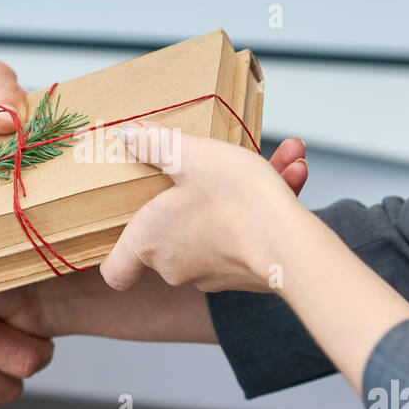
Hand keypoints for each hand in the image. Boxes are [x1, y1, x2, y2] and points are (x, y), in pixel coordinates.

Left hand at [101, 123, 307, 293]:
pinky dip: (263, 208)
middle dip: (191, 194)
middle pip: (170, 233)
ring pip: (215, 226)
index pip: (115, 270)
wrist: (293, 248)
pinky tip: (291, 172)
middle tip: (207, 170)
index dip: (115, 251)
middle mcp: (176, 266)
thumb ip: (156, 143)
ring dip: (238, 193)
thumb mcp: (191, 155)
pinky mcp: (246, 274)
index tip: (123, 229)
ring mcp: (211, 273)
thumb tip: (128, 134)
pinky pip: (246, 234)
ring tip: (268, 160)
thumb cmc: (237, 203)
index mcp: (150, 241)